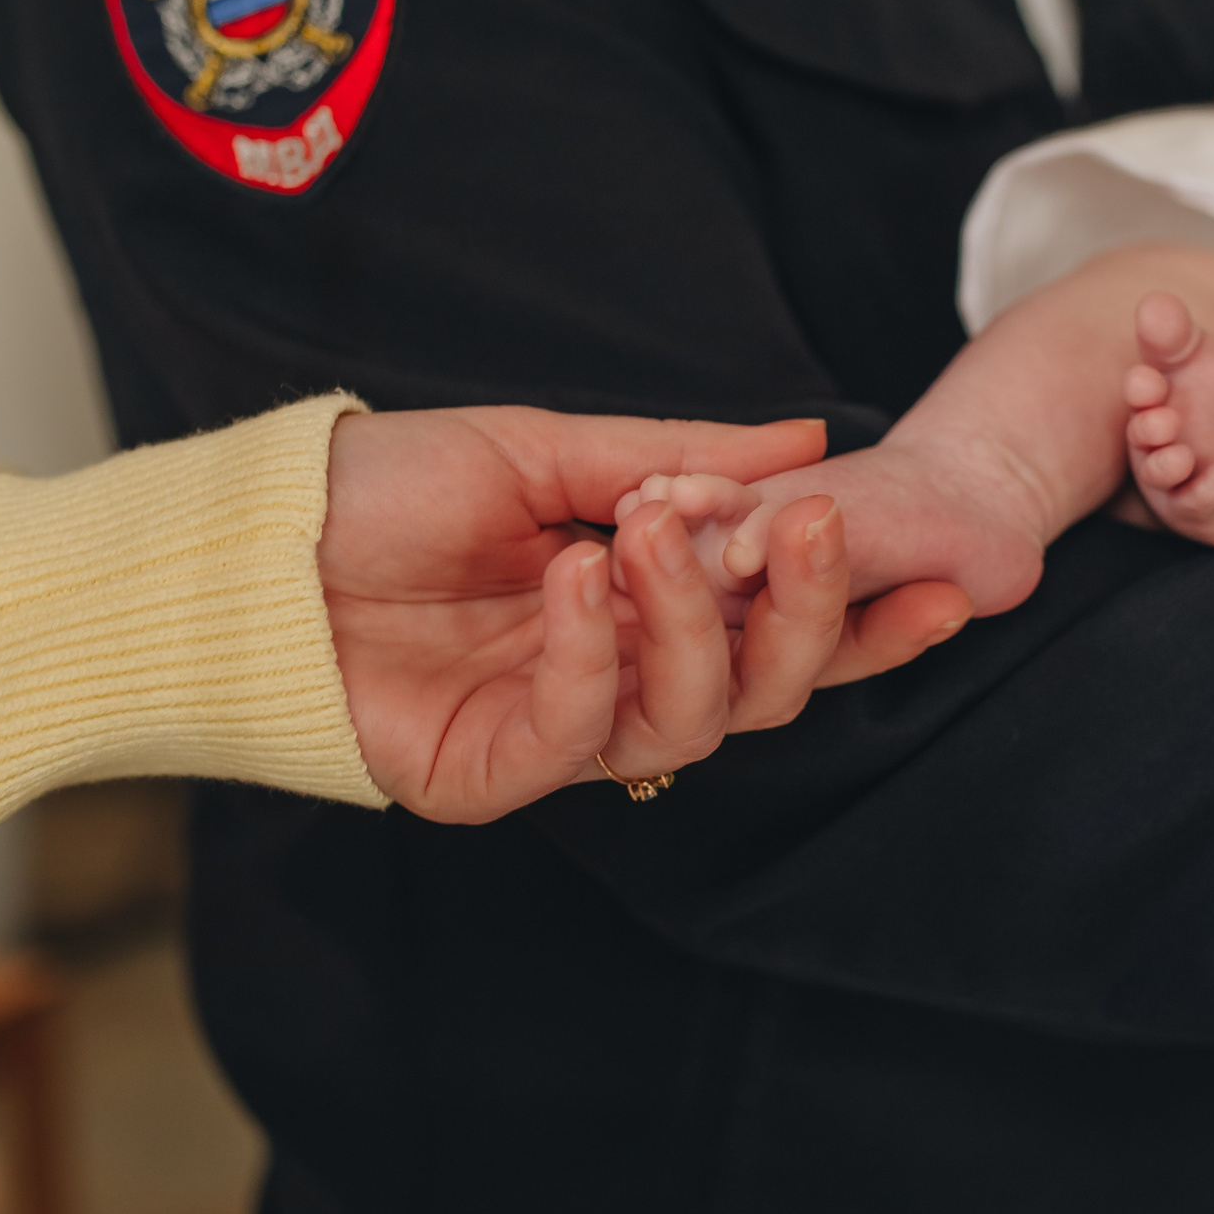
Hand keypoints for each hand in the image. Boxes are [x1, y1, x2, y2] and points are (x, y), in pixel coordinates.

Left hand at [319, 409, 971, 821]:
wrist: (258, 535)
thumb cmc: (391, 490)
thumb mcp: (553, 448)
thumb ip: (687, 456)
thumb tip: (816, 437)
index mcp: (647, 613)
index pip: (784, 633)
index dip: (871, 619)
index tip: (955, 580)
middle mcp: (620, 683)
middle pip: (766, 691)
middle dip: (809, 614)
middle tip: (815, 529)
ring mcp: (560, 737)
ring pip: (694, 720)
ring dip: (688, 619)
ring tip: (641, 530)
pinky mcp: (492, 776)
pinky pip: (581, 735)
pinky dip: (587, 653)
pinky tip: (569, 577)